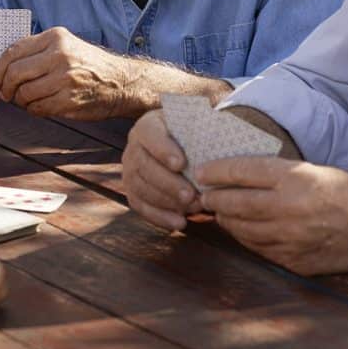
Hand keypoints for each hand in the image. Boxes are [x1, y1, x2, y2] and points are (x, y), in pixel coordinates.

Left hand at [0, 26, 129, 118]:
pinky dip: (34, 110)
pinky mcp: (69, 100)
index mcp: (56, 37)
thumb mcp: (66, 46)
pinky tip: (42, 105)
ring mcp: (65, 79)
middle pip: (14, 73)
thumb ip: (37, 51)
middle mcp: (60, 55)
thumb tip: (1, 67)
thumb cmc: (88, 65)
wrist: (121, 82)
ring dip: (20, 101)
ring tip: (28, 100)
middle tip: (6, 94)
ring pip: (24, 94)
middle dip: (5, 87)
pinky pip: (37, 108)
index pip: (13, 51)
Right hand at [122, 109, 201, 230]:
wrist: (182, 148)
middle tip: (191, 195)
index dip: (163, 150)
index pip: (150, 134)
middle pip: (144, 166)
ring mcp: (130, 171)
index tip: (181, 164)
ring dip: (167, 202)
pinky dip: (160, 217)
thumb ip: (201, 132)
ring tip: (192, 208)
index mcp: (148, 125)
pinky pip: (141, 206)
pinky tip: (180, 223)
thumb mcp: (195, 127)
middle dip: (168, 183)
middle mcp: (133, 147)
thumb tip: (217, 143)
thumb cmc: (192, 137)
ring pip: (141, 188)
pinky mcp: (132, 192)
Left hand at [197, 158, 347, 275]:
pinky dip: (243, 237)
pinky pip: (256, 248)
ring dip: (225, 219)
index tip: (202, 171)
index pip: (244, 171)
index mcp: (296, 179)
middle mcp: (289, 209)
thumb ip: (277, 173)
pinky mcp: (292, 261)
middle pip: (236, 202)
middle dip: (214, 197)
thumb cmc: (345, 193)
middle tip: (202, 193)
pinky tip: (239, 229)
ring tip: (217, 210)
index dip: (217, 171)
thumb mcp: (313, 170)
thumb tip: (238, 172)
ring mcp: (290, 238)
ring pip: (241, 229)